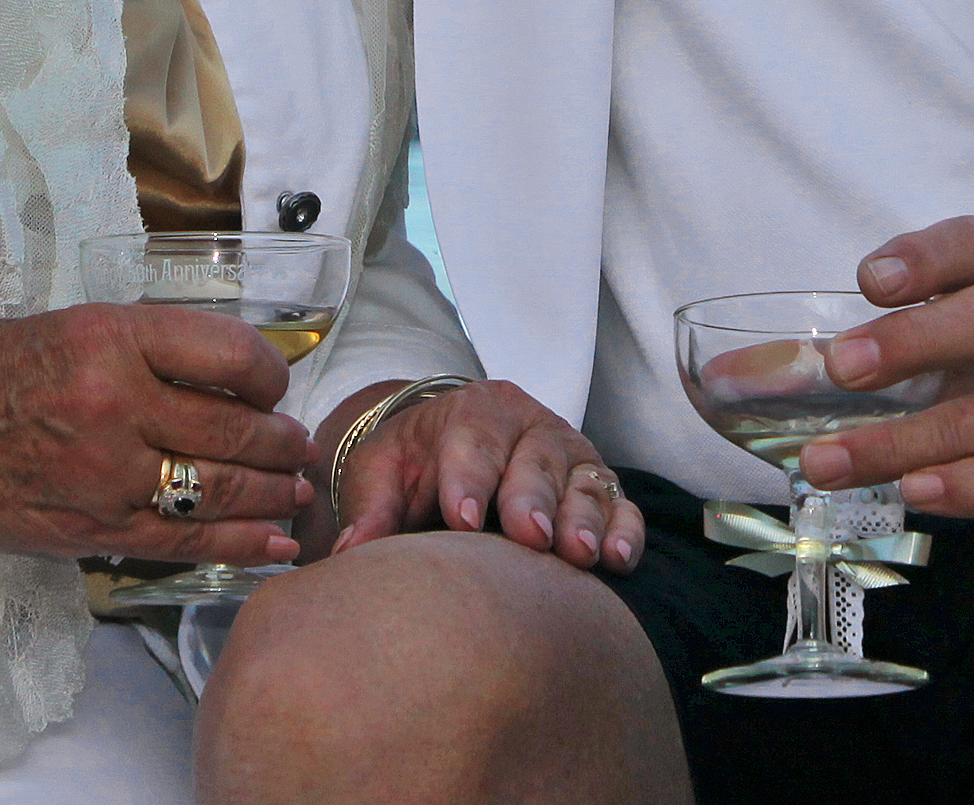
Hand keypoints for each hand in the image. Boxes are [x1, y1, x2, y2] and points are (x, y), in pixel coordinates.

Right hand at [0, 302, 315, 565]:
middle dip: (282, 443)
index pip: (230, 353)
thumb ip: (147, 351)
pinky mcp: (87, 530)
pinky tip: (272, 544)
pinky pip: (182, 541)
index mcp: (113, 338)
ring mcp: (103, 475)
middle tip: (300, 447)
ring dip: (271, 492)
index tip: (274, 384)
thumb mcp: (73, 326)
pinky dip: (237, 544)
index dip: (269, 374)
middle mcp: (116, 404)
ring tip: (296, 492)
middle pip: (234, 427)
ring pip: (219, 489)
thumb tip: (222, 379)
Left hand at [309, 379, 644, 571]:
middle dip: (531, 499)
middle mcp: (530, 426)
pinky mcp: (598, 487)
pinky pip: (619, 505)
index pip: (472, 440)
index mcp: (474, 411)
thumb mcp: (385, 473)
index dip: (469, 478)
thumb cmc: (416, 466)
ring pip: (582, 482)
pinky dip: (624, 530)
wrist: (454, 456)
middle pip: (535, 460)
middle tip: (529, 538)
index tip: (462, 520)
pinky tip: (618, 561)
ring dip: (584, 518)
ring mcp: (570, 455)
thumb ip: (372, 509)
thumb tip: (349, 554)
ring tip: (580, 555)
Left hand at [796, 215, 973, 577]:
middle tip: (840, 366)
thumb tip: (722, 379)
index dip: (927, 254)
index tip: (869, 277)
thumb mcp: (948, 357)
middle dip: (911, 339)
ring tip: (824, 461)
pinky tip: (914, 493)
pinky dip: (967, 487)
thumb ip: (856, 355)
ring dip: (897, 441)